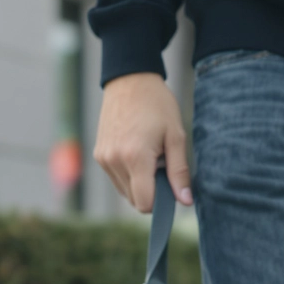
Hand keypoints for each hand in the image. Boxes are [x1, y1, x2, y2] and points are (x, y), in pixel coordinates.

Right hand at [92, 72, 190, 212]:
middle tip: (162, 165)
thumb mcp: (176, 137)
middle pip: (135, 200)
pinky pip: (117, 179)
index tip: (172, 186)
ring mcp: (102, 158)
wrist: (130, 80)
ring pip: (125, 192)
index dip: (162, 201)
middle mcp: (113, 161)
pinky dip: (130, 175)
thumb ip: (179, 172)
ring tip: (150, 156)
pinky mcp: (98, 154)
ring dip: (140, 183)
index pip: (145, 203)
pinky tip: (138, 153)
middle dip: (152, 191)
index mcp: (134, 158)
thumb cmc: (157, 106)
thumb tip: (185, 201)